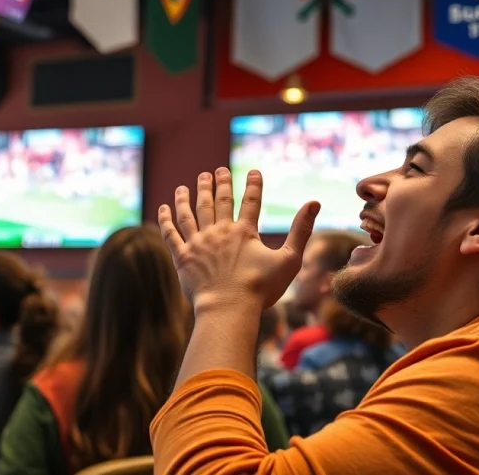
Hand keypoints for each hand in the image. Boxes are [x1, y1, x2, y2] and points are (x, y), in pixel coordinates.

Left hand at [158, 167, 319, 310]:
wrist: (228, 308)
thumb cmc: (261, 289)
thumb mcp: (289, 259)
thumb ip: (301, 230)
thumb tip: (314, 202)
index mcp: (244, 232)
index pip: (250, 201)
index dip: (254, 185)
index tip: (254, 171)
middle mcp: (219, 232)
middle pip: (218, 201)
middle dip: (218, 184)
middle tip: (217, 171)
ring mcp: (198, 243)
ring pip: (191, 212)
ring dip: (189, 196)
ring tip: (188, 184)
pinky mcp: (182, 257)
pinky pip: (171, 233)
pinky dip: (166, 219)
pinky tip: (164, 207)